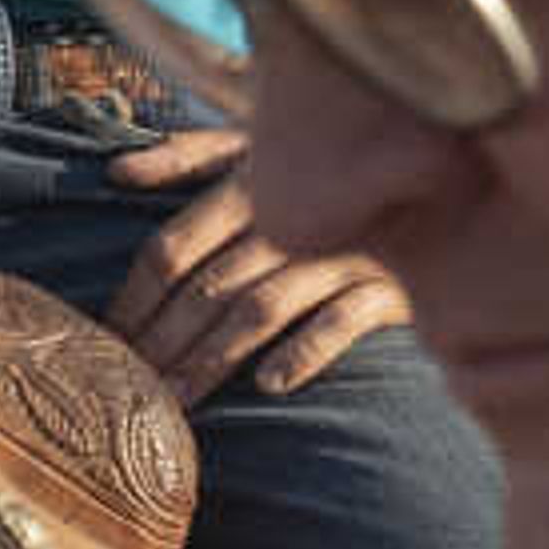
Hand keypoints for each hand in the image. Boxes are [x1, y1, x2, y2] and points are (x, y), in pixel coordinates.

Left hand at [102, 123, 410, 403]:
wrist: (444, 176)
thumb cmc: (328, 172)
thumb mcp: (259, 146)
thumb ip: (189, 157)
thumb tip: (117, 174)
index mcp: (250, 181)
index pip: (173, 247)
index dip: (134, 299)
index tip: (105, 343)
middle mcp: (293, 216)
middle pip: (207, 286)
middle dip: (161, 342)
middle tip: (129, 390)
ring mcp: (344, 250)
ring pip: (261, 308)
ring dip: (212, 359)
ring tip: (177, 402)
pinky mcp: (393, 284)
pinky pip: (344, 319)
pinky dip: (304, 350)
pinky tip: (270, 384)